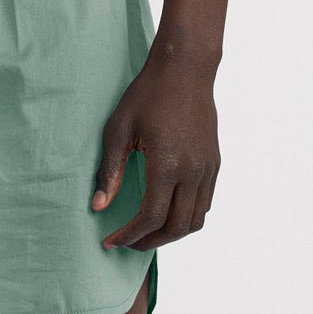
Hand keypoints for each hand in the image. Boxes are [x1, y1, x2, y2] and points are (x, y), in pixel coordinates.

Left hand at [91, 50, 219, 250]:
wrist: (185, 70)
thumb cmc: (148, 95)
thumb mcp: (119, 129)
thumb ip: (109, 171)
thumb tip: (98, 207)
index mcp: (167, 164)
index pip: (150, 217)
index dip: (129, 235)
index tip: (110, 241)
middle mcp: (193, 171)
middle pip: (177, 228)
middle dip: (149, 242)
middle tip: (127, 243)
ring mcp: (208, 168)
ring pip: (196, 220)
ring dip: (171, 233)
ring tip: (146, 232)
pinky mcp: (214, 163)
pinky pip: (205, 203)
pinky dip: (186, 217)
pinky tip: (167, 211)